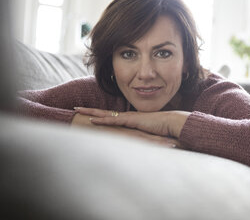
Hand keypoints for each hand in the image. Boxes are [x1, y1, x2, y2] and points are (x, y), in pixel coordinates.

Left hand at [74, 107, 189, 137]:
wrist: (172, 123)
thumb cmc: (163, 130)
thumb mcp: (149, 135)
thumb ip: (142, 137)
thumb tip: (138, 142)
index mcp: (131, 120)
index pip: (112, 116)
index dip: (100, 115)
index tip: (90, 114)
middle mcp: (127, 116)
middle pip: (105, 112)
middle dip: (90, 110)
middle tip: (76, 107)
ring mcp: (129, 117)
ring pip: (105, 114)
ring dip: (91, 112)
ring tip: (78, 110)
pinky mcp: (132, 120)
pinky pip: (114, 120)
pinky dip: (102, 120)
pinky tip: (92, 120)